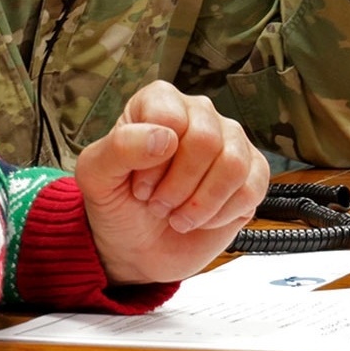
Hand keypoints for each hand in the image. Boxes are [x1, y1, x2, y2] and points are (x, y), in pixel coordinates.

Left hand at [70, 80, 270, 285]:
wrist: (138, 249)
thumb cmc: (117, 204)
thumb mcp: (96, 177)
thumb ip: (120, 148)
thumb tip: (166, 138)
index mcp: (160, 101)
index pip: (170, 118)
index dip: (153, 162)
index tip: (139, 187)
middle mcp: (200, 113)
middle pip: (206, 140)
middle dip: (177, 186)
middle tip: (158, 206)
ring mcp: (231, 141)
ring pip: (233, 164)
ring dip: (200, 203)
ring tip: (178, 216)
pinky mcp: (253, 172)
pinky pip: (252, 189)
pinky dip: (221, 214)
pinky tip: (201, 218)